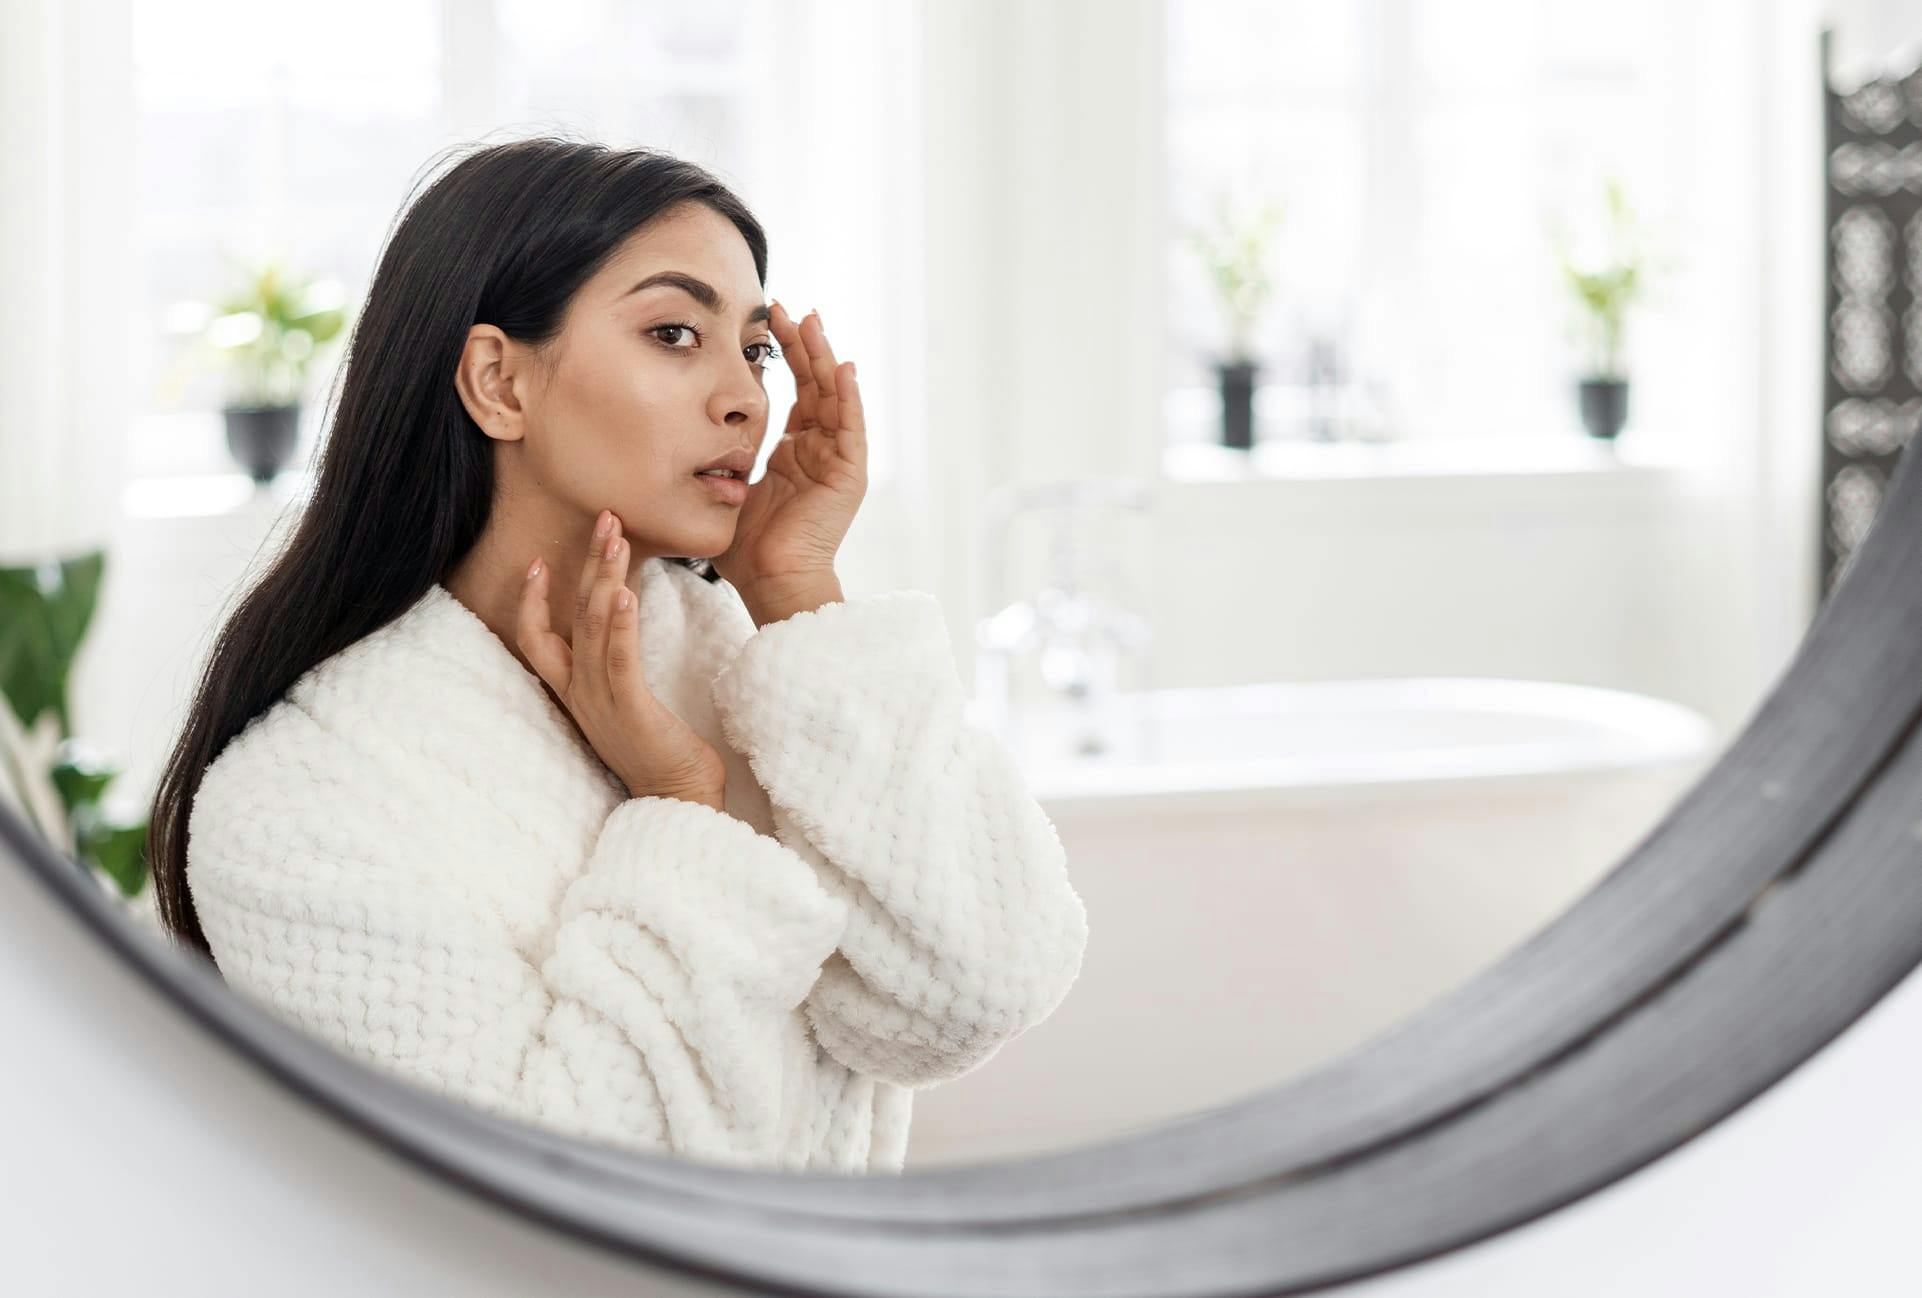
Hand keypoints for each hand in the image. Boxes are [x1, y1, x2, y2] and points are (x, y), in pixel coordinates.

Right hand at [518, 509, 726, 810]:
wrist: (678, 800)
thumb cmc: (661, 752)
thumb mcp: (629, 705)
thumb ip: (618, 670)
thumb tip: (622, 631)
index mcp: (576, 692)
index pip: (536, 639)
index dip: (532, 600)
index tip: (538, 561)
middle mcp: (580, 694)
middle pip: (571, 616)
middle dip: (586, 564)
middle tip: (604, 518)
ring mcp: (602, 702)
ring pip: (593, 628)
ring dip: (604, 577)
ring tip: (616, 537)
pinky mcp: (631, 709)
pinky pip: (619, 660)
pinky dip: (620, 624)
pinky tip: (625, 594)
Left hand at [708, 303, 866, 593]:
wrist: (770, 583)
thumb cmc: (745, 550)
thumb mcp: (726, 492)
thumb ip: (715, 464)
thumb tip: (673, 446)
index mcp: (793, 455)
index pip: (795, 394)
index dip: (784, 357)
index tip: (767, 323)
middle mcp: (818, 453)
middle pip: (815, 386)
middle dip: (803, 346)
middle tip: (788, 308)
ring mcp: (836, 462)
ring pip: (835, 398)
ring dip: (825, 358)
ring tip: (813, 322)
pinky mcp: (848, 475)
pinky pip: (851, 428)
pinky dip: (849, 397)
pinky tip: (842, 367)